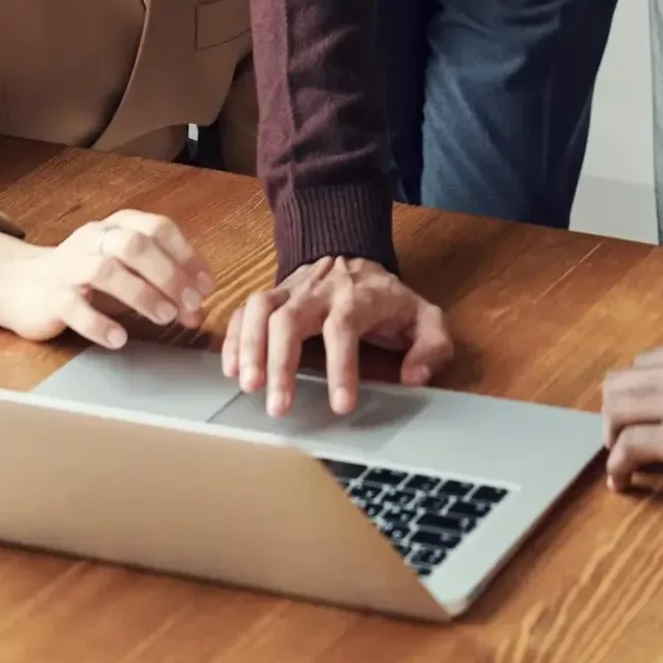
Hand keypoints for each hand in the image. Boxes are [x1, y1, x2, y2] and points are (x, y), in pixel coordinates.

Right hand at [0, 211, 214, 348]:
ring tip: (164, 318)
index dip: (187, 255)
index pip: (159, 228)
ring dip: (141, 294)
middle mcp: (94, 238)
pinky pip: (74, 307)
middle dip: (169, 274)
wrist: (20, 285)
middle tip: (191, 304)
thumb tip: (198, 311)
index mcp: (117, 225)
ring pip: (106, 270)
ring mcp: (69, 266)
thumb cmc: (85, 280)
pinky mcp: (50, 297)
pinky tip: (119, 338)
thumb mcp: (125, 276)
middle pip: (136, 244)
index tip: (207, 286)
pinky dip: (99, 323)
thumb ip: (161, 288)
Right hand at [222, 256, 453, 414]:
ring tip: (247, 386)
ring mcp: (291, 289)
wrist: (354, 255)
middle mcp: (320, 290)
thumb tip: (415, 377)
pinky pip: (244, 309)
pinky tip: (230, 370)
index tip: (341, 406)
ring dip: (249, 346)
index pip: (344, 326)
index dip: (342, 366)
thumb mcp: (424, 317)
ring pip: (261, 308)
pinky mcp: (272, 294)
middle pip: (291, 318)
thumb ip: (432, 345)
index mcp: (358, 296)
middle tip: (278, 407)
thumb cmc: (386, 299)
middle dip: (282, 362)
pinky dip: (233, 337)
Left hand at [602, 337, 662, 504]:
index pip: (646, 363)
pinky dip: (619, 466)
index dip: (637, 396)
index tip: (641, 423)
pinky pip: (631, 446)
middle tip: (624, 447)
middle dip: (614, 416)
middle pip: (622, 382)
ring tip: (623, 466)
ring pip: (617, 408)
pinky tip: (626, 482)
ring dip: (612, 438)